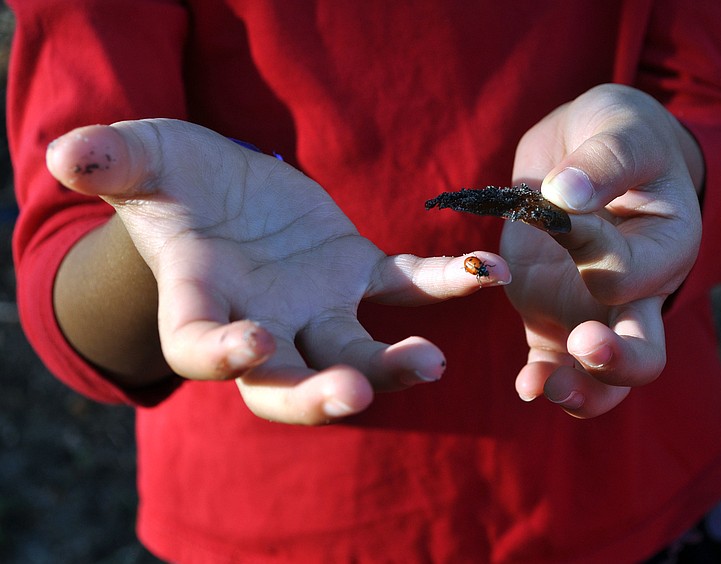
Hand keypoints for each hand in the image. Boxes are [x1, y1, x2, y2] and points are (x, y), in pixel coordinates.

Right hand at [47, 119, 509, 423]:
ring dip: (392, 363)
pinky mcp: (357, 273)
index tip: (248, 345)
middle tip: (353, 394)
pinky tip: (485, 273)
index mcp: (200, 301)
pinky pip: (404, 285)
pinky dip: (443, 283)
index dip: (219, 353)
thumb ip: (111, 161)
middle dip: (315, 396)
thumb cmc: (172, 180)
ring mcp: (315, 306)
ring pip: (354, 351)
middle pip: (284, 384)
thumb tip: (67, 153)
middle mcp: (261, 321)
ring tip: (433, 361)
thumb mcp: (138, 160)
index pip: (199, 346)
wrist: (224, 190)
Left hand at [502, 84, 703, 417]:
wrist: (591, 150)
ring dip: (577, 390)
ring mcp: (594, 312)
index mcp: (667, 245)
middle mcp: (639, 292)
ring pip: (603, 381)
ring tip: (539, 386)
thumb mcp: (621, 130)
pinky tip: (525, 384)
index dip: (595, 248)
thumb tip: (567, 193)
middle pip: (645, 354)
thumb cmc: (620, 135)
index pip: (636, 269)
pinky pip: (554, 364)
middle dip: (617, 360)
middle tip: (585, 346)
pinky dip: (542, 379)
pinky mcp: (553, 318)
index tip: (562, 212)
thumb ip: (604, 162)